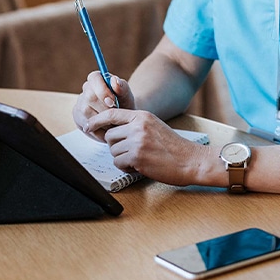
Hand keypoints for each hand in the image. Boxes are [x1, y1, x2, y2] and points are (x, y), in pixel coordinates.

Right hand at [72, 71, 134, 140]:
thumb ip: (122, 88)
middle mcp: (86, 89)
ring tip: (113, 124)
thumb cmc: (124, 104)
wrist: (121, 119)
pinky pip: (85, 124)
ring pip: (86, 112)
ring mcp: (80, 103)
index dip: (102, 90)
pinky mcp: (78, 117)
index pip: (94, 78)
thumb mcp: (127, 96)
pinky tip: (107, 130)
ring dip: (102, 120)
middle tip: (115, 116)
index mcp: (97, 79)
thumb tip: (114, 80)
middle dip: (104, 108)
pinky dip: (98, 130)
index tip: (113, 102)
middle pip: (89, 97)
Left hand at [85, 108, 213, 186]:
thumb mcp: (154, 126)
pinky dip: (126, 167)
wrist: (190, 160)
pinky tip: (139, 166)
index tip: (88, 126)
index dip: (97, 120)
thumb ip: (136, 124)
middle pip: (109, 135)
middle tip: (128, 151)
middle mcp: (138, 126)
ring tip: (138, 159)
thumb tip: (113, 130)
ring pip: (112, 150)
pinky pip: (118, 163)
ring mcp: (137, 141)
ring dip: (121, 157)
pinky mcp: (137, 157)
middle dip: (115, 145)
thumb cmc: (173, 146)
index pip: (111, 113)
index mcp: (142, 116)